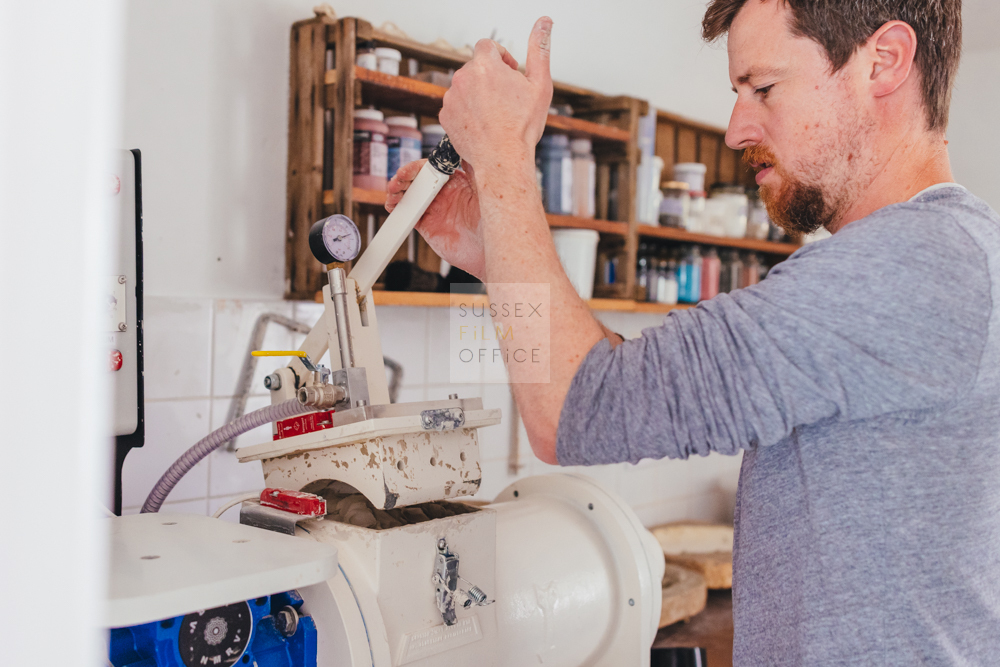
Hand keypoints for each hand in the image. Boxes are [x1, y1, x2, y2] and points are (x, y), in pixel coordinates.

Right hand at [385, 158, 484, 278]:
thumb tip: (466, 138)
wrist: (493, 249)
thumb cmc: (496, 218)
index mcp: (457, 180)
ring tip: (392, 192)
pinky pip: (408, 215)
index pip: (432, 167)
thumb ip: (473, 162)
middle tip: (398, 180)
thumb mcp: (486, 184)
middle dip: (404, 177)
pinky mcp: (428, 226)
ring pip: (410, 195)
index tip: (409, 170)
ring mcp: (435, 209)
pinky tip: (393, 205)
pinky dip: (398, 209)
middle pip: (417, 179)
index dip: (417, 167)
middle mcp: (444, 193)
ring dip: (397, 191)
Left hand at [440, 17, 553, 172]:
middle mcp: (463, 77)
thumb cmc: (521, 126)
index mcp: (484, 65)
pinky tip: (482, 123)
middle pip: (475, 67)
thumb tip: (544, 22)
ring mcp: (451, 97)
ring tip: (495, 114)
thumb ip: (540, 49)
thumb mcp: (540, 84)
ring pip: (465, 87)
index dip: (501, 57)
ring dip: (478, 94)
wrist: (502, 159)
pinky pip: (455, 106)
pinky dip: (467, 111)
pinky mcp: (444, 115)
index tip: (510, 72)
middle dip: (489, 77)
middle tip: (506, 98)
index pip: (487, 45)